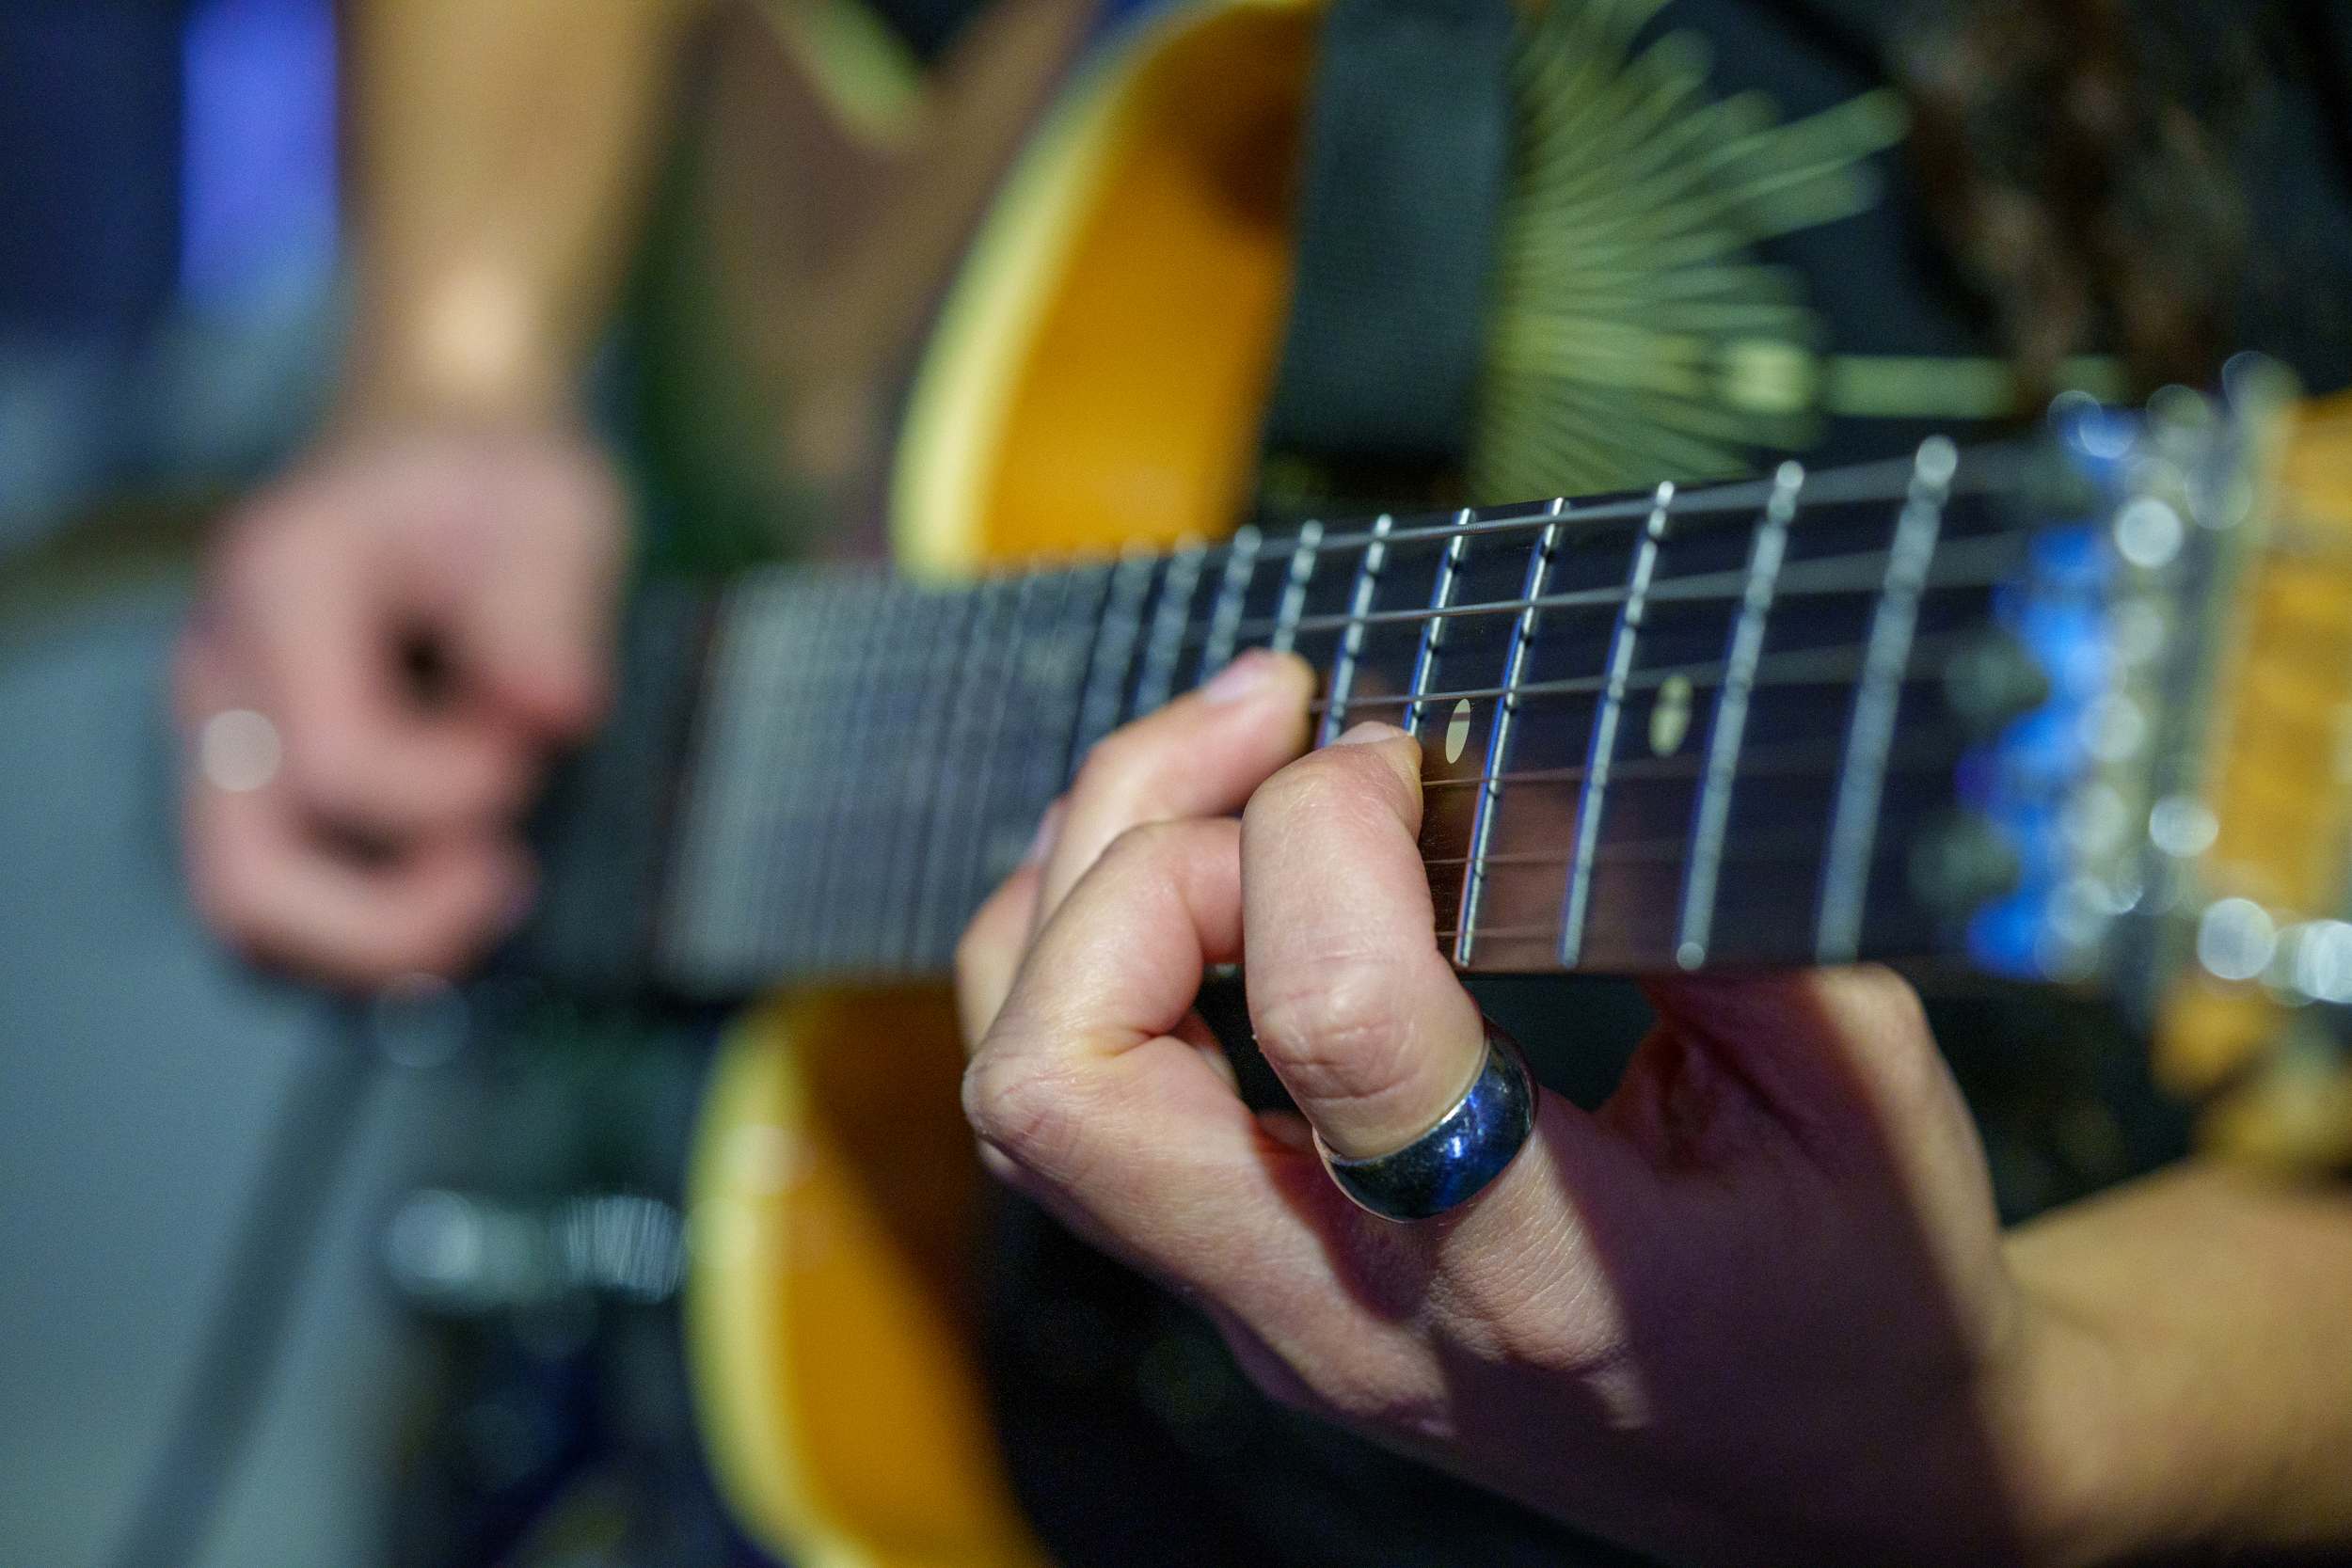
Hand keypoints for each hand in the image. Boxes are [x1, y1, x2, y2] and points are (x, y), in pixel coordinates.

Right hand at [176, 424, 623, 985]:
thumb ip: (547, 606)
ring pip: (247, 921)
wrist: (432, 461)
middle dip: (396, 917)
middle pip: (250, 882)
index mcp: (281, 591)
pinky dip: (364, 937)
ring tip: (488, 891)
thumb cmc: (492, 488)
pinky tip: (454, 899)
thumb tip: (554, 713)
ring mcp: (219, 745)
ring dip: (378, 944)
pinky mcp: (250, 792)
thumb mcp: (550, 508)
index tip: (538, 742)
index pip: (337, 766)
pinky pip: (277, 913)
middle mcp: (220, 679)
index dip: (455, 789)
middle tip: (507, 875)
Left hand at [955, 651, 2111, 1564]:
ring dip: (1081, 881)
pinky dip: (1083, 945)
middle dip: (1131, 848)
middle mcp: (1354, 1315)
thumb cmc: (1868, 1284)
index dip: (1330, 831)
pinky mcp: (1242, 1288)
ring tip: (1219, 752)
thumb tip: (1579, 727)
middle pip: (1070, 1088)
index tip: (1406, 748)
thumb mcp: (1869, 1095)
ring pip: (1027, 1100)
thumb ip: (1729, 914)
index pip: (1340, 1029)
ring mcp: (1269, 1316)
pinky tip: (1194, 853)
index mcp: (1544, 1278)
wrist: (1838, 1483)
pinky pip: (1071, 1111)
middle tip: (1271, 719)